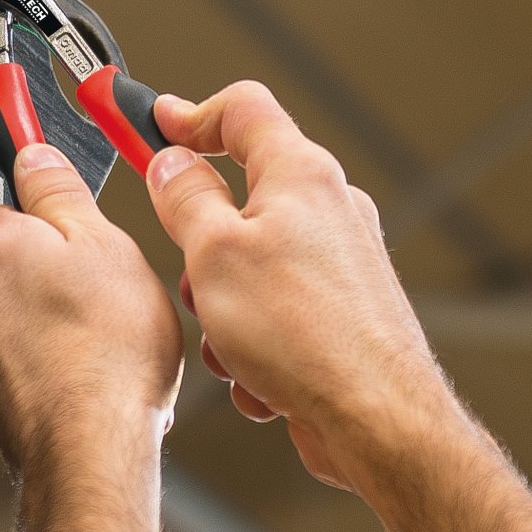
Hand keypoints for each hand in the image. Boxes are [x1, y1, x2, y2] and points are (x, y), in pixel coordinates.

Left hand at [0, 142, 183, 476]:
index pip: (9, 209)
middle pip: (19, 269)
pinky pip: (33, 369)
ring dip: (61, 328)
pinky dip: (61, 370)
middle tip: (108, 294)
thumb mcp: (103, 242)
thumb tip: (34, 153)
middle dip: (60, 278)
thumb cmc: (103, 351)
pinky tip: (98, 380)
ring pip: (27, 322)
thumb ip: (60, 191)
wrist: (93, 450)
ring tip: (109, 345)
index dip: (54, 220)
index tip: (77, 230)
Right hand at [146, 81, 455, 492]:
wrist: (377, 421)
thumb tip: (169, 163)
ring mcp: (338, 263)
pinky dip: (253, 343)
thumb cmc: (306, 336)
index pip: (242, 110)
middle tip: (189, 275)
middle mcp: (329, 210)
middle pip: (241, 196)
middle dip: (199, 243)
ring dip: (222, 305)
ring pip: (249, 264)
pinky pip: (273, 312)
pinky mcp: (341, 312)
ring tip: (230, 342)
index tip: (153, 124)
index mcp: (301, 176)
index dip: (190, 114)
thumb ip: (185, 198)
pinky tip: (258, 375)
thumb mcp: (213, 253)